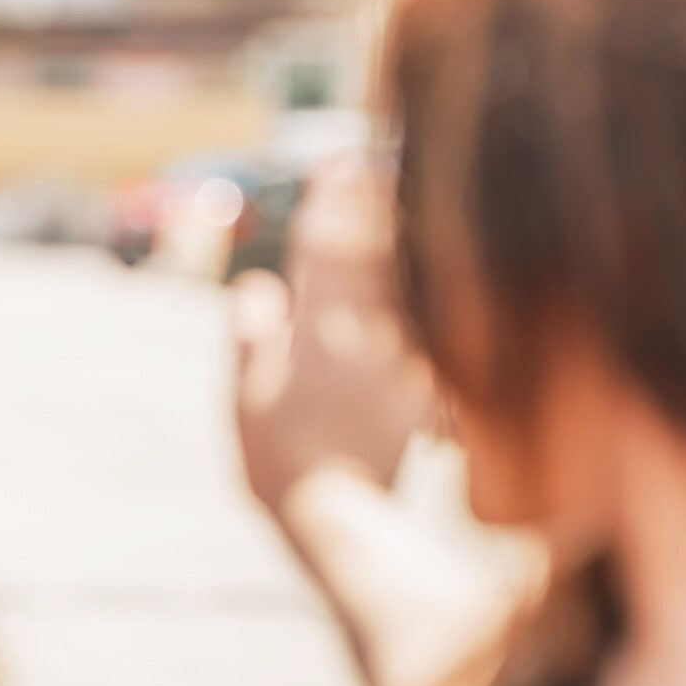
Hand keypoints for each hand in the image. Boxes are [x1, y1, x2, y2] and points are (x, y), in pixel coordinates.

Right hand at [233, 153, 435, 510]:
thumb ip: (252, 337)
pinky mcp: (426, 388)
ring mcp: (401, 361)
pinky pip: (431, 328)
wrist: (342, 521)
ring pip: (409, 286)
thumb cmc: (281, 464)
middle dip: (375, 207)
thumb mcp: (247, 400)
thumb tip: (255, 285)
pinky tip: (438, 283)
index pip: (322, 251)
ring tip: (411, 208)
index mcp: (314, 332)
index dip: (329, 203)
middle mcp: (364, 336)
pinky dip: (431, 299)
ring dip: (408, 243)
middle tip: (380, 167)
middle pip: (376, 255)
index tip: (338, 164)